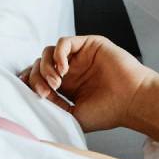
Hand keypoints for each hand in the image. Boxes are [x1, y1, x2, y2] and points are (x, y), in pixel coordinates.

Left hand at [18, 34, 156, 131]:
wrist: (131, 102)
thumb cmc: (107, 112)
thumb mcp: (73, 116)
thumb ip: (54, 107)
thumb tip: (34, 97)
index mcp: (65, 86)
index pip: (38, 77)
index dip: (29, 81)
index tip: (27, 93)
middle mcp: (70, 69)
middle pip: (39, 64)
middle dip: (37, 77)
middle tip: (46, 92)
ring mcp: (79, 56)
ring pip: (47, 52)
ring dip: (46, 66)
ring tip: (56, 82)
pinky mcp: (88, 44)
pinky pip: (63, 42)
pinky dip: (58, 54)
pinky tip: (63, 69)